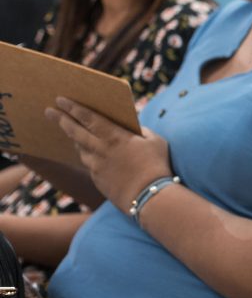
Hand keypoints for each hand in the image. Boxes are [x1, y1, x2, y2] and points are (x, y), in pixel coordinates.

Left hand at [45, 97, 171, 212]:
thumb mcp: (155, 141)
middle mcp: (100, 149)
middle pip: (75, 131)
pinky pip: (89, 164)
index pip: (88, 117)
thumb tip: (135, 128)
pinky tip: (91, 155)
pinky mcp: (97, 180)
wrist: (149, 197)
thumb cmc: (156, 166)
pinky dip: (88, 156)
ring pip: (80, 148)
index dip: (73, 107)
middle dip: (61, 119)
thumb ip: (143, 131)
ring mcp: (96, 166)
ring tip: (72, 132)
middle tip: (49, 111)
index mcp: (114, 136)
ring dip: (75, 139)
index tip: (61, 99)